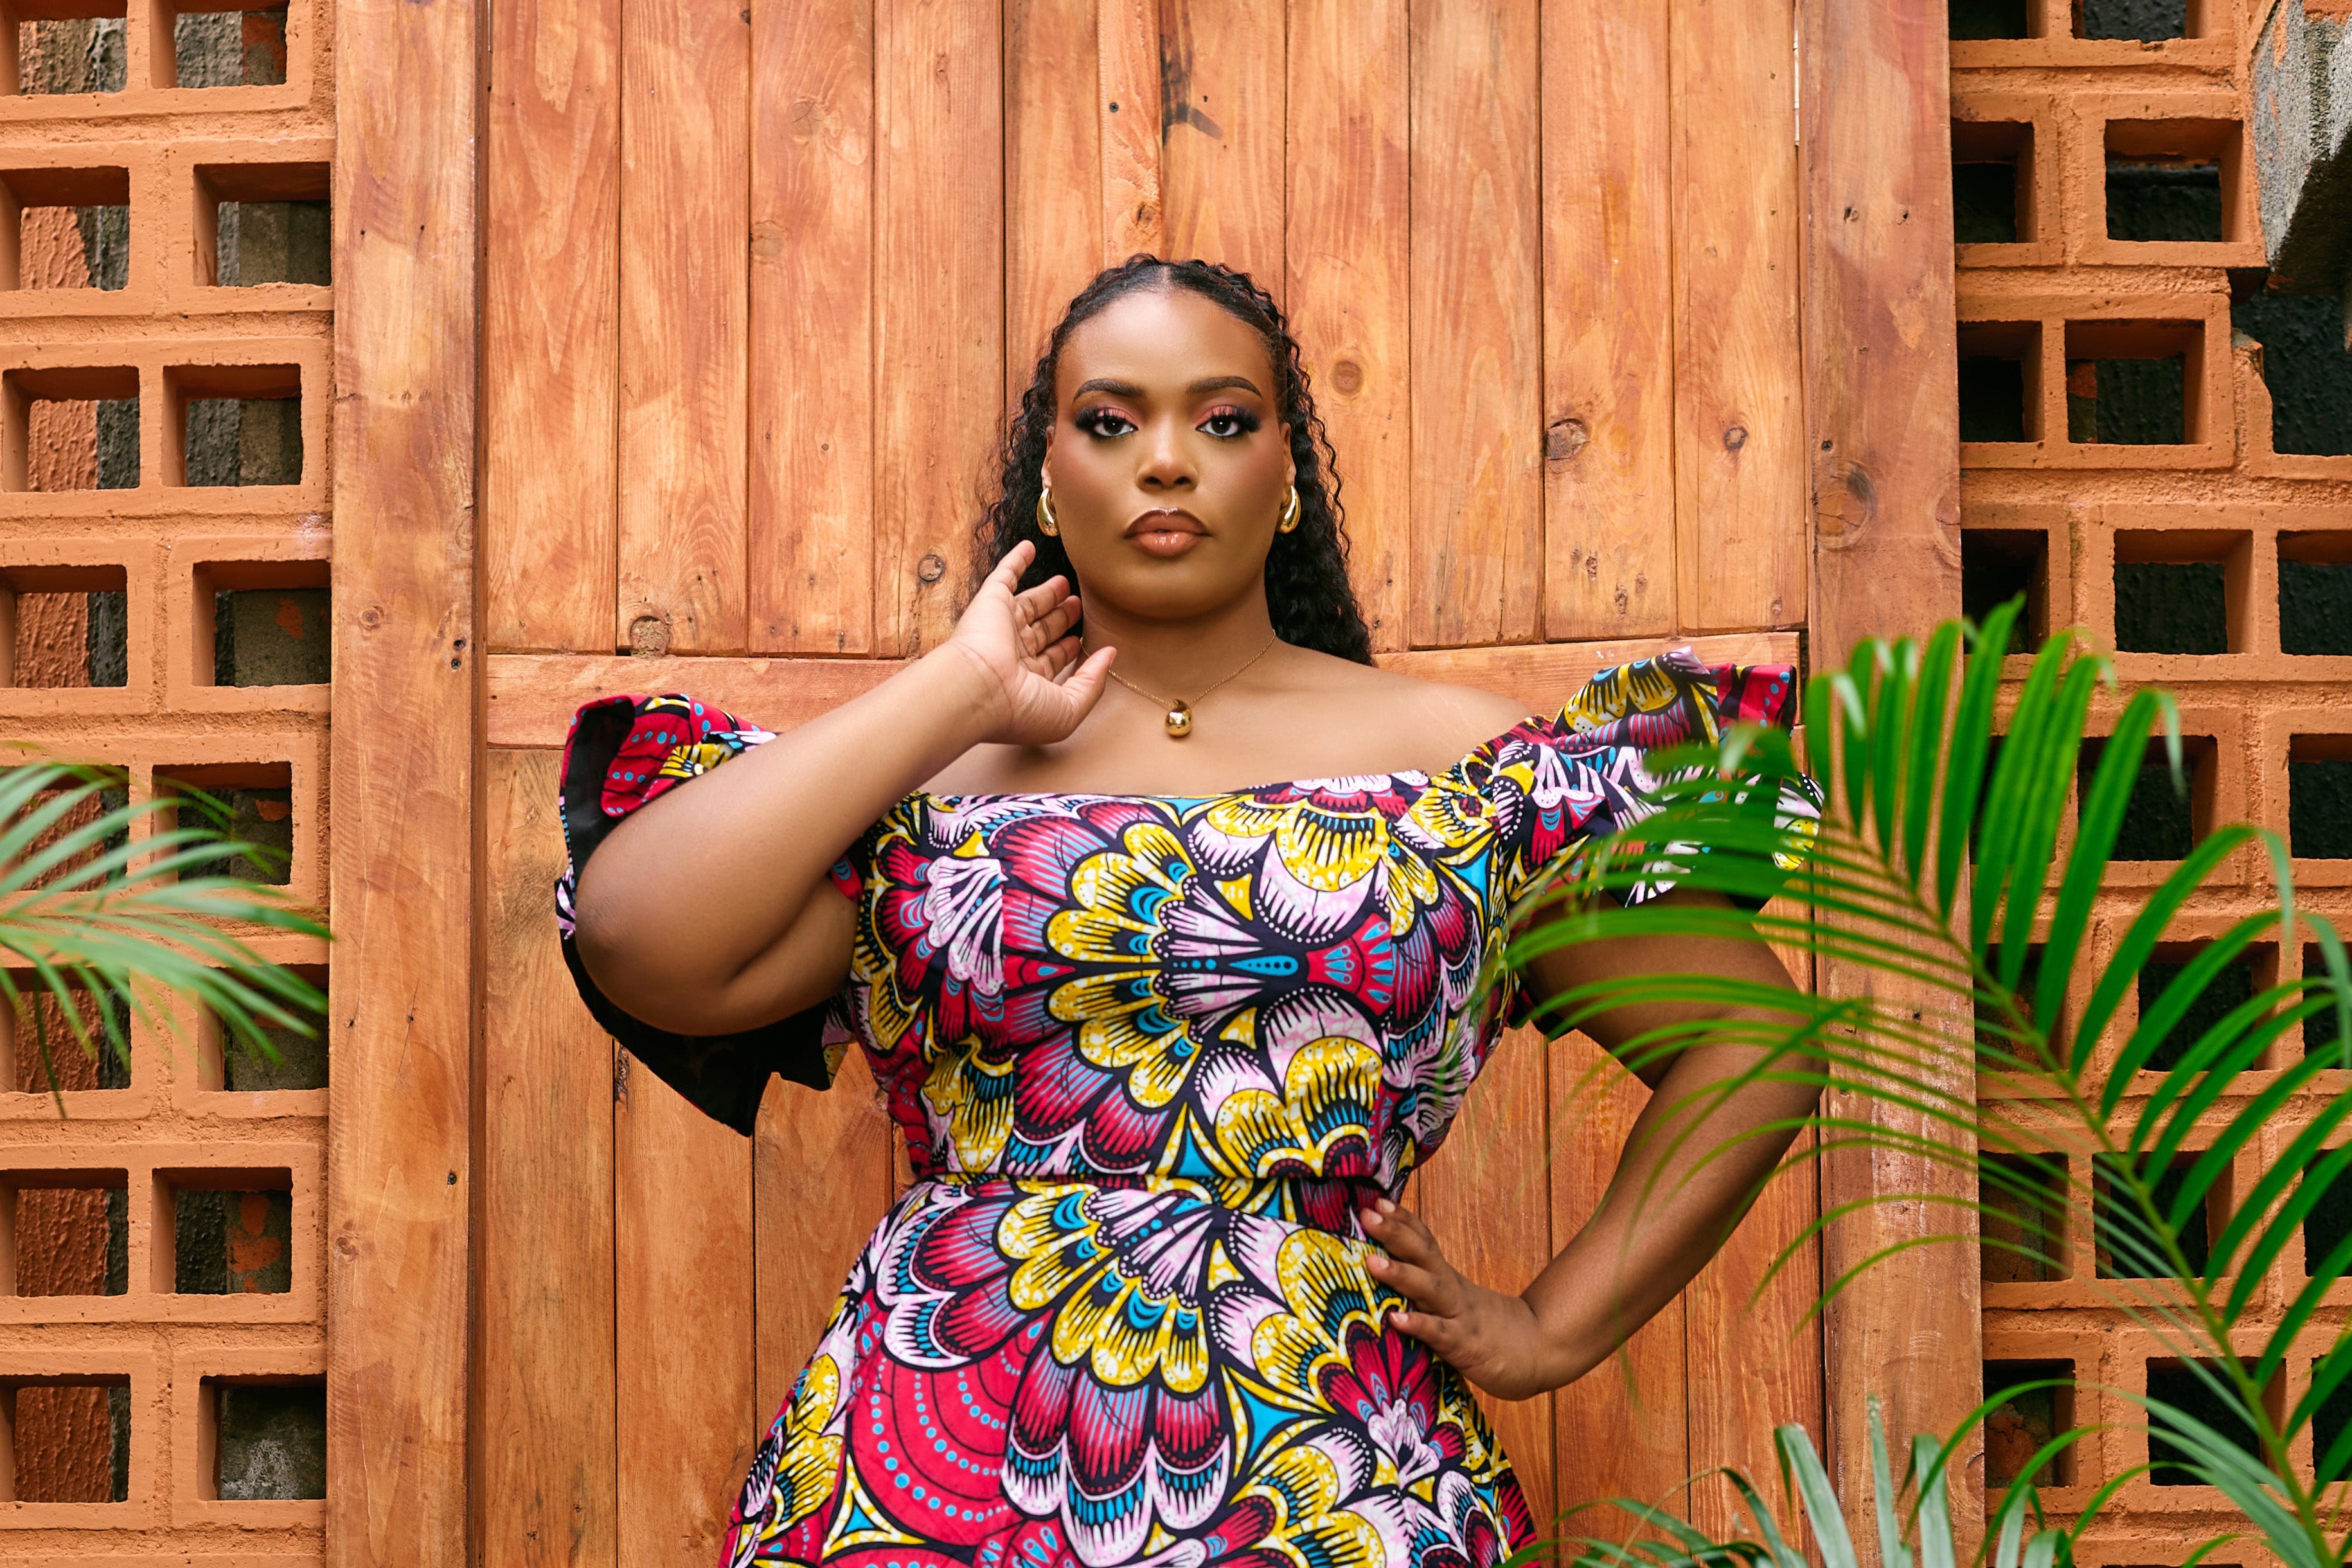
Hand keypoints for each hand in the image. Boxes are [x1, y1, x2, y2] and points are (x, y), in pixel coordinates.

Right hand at [935, 542, 1115, 747]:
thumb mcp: (1070, 708)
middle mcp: (1013, 654)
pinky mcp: (991, 602)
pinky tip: (1029, 548)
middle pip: (1042, 630)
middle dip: (1060, 618)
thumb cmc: (1021, 709)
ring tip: (1066, 583)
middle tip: (1078, 604)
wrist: (977, 689)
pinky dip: (1016, 560)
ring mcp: (1002, 626)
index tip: (1081, 642)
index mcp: (1028, 681)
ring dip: (1047, 593)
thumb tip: (1110, 655)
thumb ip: (1093, 682)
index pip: (1051, 660)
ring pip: (1029, 604)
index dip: (1067, 650)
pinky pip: (1005, 575)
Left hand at [1361, 1199, 1558, 1400]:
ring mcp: (1459, 1315)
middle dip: (1394, 1233)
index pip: (1425, 1241)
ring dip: (1400, 1273)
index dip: (1402, 1220)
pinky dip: (1418, 1324)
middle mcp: (1451, 1290)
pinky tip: (1396, 1319)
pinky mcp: (1464, 1345)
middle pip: (1423, 1254)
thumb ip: (1428, 1289)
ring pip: (1429, 1289)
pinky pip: (1439, 1333)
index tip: (1376, 1200)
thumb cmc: (1488, 1328)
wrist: (1538, 1351)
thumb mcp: (1457, 1300)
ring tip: (1372, 1261)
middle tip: (1367, 1214)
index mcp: (1448, 1278)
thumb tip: (1391, 1274)